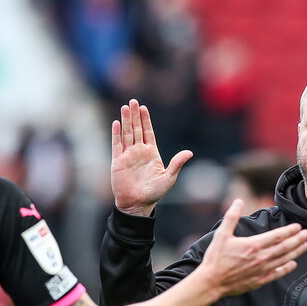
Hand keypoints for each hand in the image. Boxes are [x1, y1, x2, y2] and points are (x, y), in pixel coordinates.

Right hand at [111, 98, 192, 215]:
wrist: (137, 204)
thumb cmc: (154, 193)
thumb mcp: (168, 177)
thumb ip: (177, 163)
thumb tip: (189, 152)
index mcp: (151, 153)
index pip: (148, 132)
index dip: (146, 120)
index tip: (144, 108)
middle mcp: (139, 152)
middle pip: (136, 129)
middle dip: (135, 115)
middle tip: (133, 101)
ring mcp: (128, 155)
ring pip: (126, 134)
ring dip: (126, 120)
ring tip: (125, 107)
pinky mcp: (118, 161)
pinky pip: (117, 144)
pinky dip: (116, 134)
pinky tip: (116, 123)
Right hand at [199, 199, 306, 296]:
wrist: (211, 282)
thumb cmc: (215, 258)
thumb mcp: (221, 234)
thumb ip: (231, 217)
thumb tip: (238, 201)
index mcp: (253, 245)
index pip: (277, 236)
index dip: (289, 231)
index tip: (298, 226)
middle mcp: (261, 258)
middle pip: (284, 247)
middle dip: (298, 240)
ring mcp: (261, 270)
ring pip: (283, 259)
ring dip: (296, 252)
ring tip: (305, 246)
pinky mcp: (259, 280)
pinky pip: (277, 273)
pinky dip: (286, 268)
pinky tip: (293, 264)